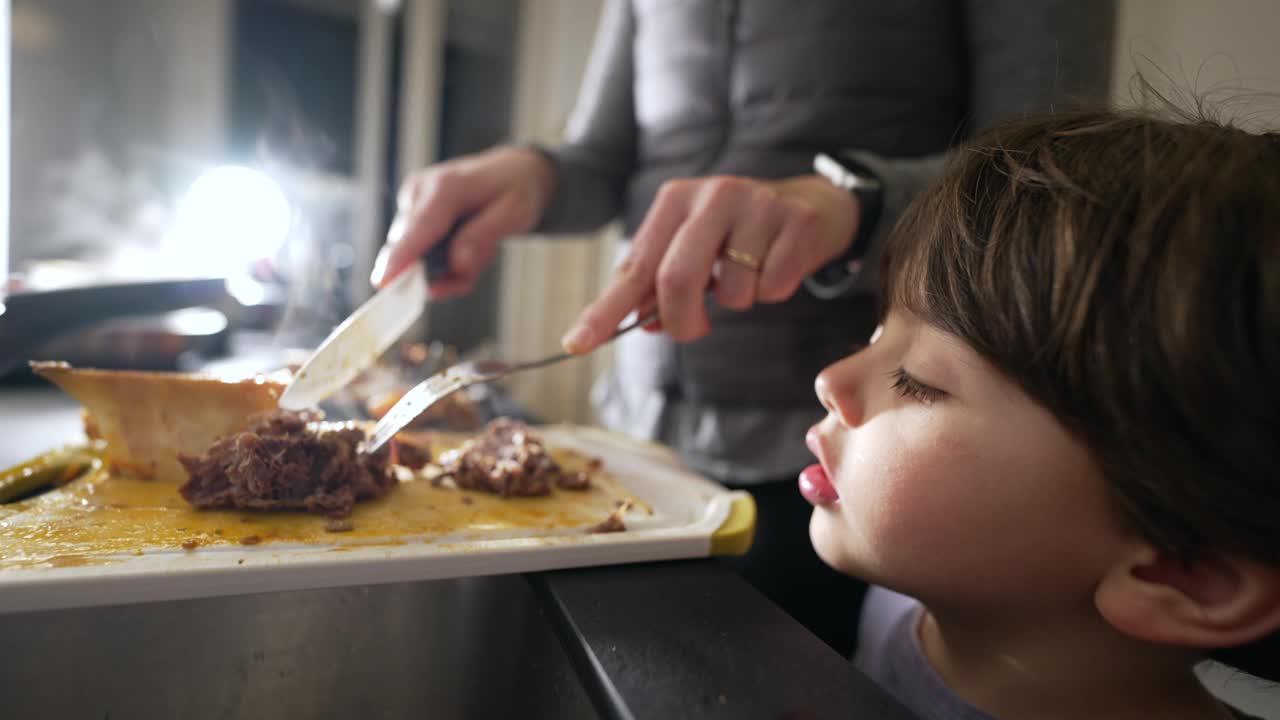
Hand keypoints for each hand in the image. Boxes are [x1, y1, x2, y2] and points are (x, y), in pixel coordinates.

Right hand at [372, 145, 556, 297]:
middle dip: (446, 271)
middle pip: (411, 248)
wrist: (511, 170)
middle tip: (480, 261)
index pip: (419, 228)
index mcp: (447, 187)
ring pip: (417, 255)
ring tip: (480, 244)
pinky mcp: (410, 213)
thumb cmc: (514, 189)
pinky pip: (421, 253)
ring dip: (450, 265)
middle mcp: (421, 190)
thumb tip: (456, 264)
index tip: (383, 283)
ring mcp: (412, 201)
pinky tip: (467, 244)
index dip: (400, 258)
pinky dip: (447, 260)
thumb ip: (483, 239)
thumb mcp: (514, 214)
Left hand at [561, 174, 859, 352]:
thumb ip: (660, 283)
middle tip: (693, 328)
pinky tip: (778, 265)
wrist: (810, 205)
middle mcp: (712, 194)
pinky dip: (773, 292)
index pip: (634, 267)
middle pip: (677, 279)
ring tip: (750, 274)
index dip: (605, 310)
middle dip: (682, 320)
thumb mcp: (691, 247)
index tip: (577, 343)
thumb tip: (643, 323)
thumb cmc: (737, 235)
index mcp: (674, 201)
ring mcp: (757, 204)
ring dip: (739, 301)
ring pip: (733, 291)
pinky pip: (774, 287)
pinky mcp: (796, 222)